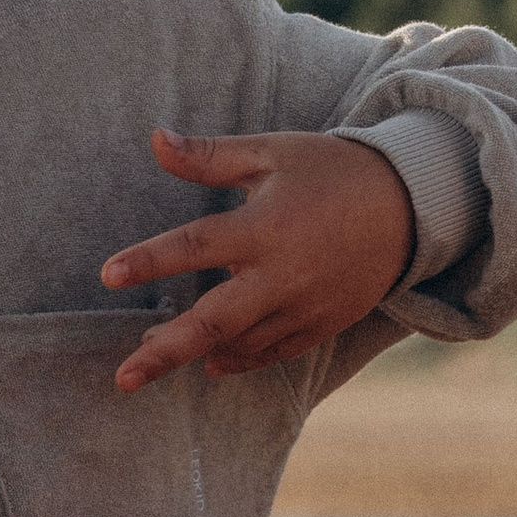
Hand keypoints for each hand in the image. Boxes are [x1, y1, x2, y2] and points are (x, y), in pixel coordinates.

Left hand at [102, 129, 414, 389]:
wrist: (409, 206)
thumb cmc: (330, 171)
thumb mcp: (271, 153)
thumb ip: (210, 156)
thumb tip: (155, 139)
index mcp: (265, 226)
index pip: (195, 246)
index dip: (149, 261)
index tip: (108, 275)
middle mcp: (282, 274)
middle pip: (214, 321)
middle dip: (165, 352)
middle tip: (124, 377)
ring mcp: (303, 306)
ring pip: (240, 344)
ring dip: (194, 353)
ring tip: (150, 354)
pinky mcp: (321, 325)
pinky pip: (273, 354)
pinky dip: (239, 361)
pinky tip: (210, 363)